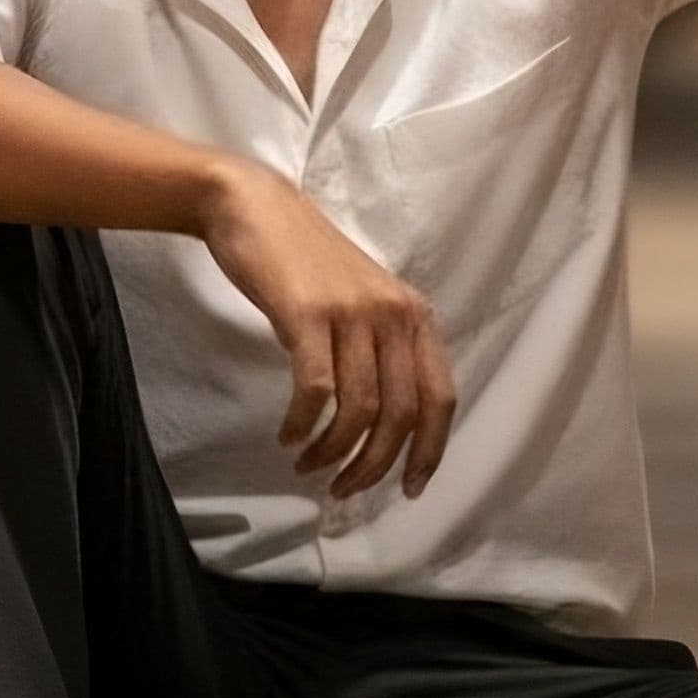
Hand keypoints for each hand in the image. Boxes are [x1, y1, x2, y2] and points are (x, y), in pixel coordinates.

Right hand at [198, 159, 457, 497]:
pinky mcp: (308, 314)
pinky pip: (315, 390)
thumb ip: (383, 350)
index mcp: (415, 315)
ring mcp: (352, 312)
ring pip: (359, 410)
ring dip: (333, 453)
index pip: (440, 397)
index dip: (429, 451)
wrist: (256, 207)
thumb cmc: (308, 263)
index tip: (409, 489)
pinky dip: (303, 425)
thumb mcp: (364, 301)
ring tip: (308, 465)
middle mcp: (394, 314)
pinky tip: (288, 436)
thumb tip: (389, 425)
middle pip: (401, 415)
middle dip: (374, 465)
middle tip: (343, 490)